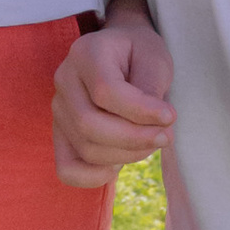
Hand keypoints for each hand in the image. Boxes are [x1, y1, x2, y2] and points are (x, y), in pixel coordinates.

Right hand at [52, 0, 174, 187]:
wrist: (121, 53)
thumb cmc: (140, 54)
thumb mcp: (154, 59)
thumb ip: (151, 89)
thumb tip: (156, 125)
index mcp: (85, 53)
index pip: (105, 91)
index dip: (140, 111)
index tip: (171, 117)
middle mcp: (64, 80)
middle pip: (89, 124)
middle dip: (134, 139)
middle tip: (165, 136)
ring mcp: (59, 108)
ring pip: (86, 148)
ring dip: (126, 155)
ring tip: (150, 142)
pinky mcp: (61, 132)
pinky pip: (67, 168)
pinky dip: (94, 176)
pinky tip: (119, 165)